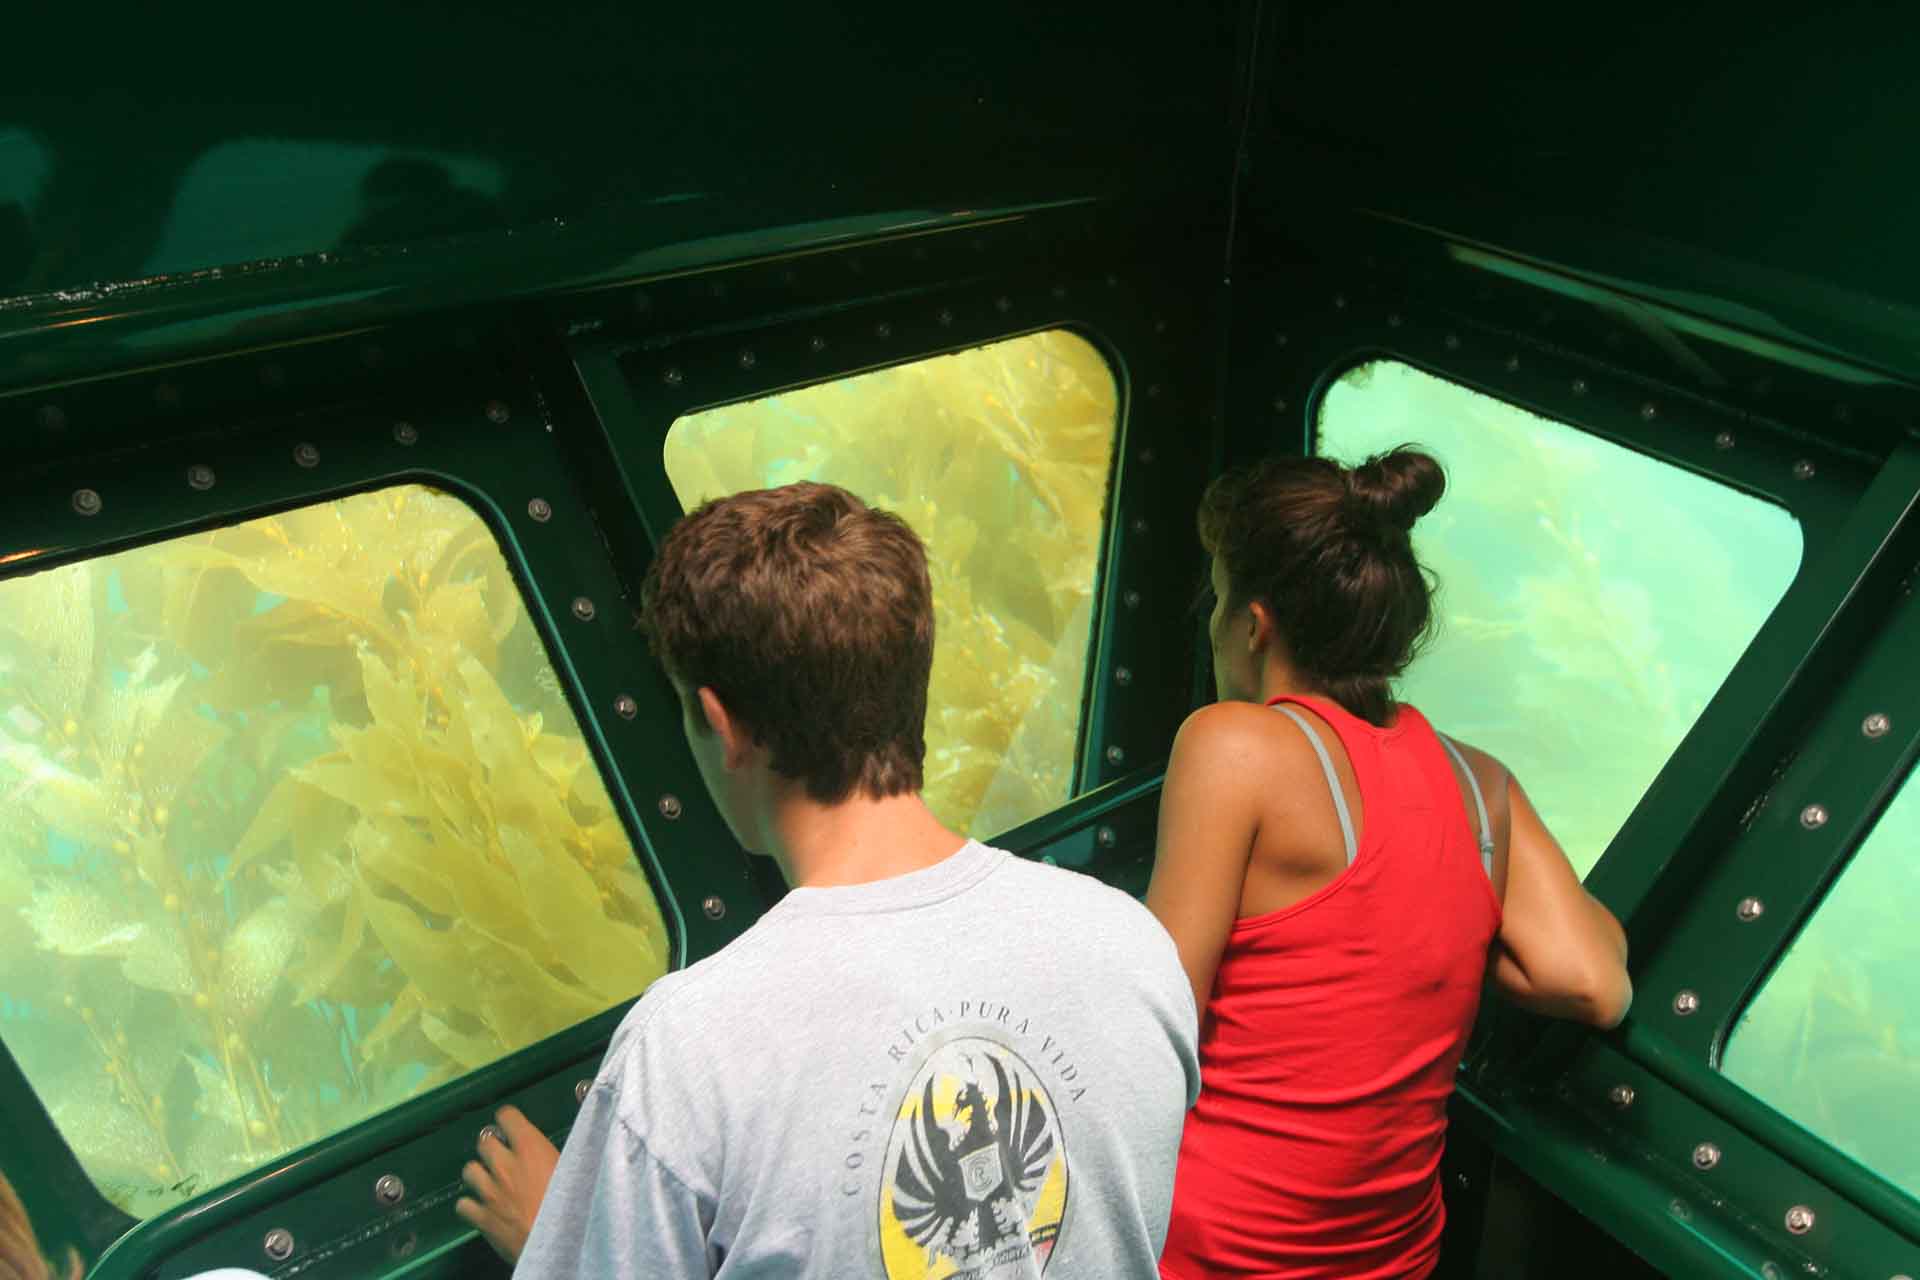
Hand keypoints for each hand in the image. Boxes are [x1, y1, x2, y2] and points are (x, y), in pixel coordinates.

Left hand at [455, 1105, 561, 1264]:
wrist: (559, 1243)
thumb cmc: (575, 1203)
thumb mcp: (576, 1167)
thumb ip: (564, 1149)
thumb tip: (568, 1135)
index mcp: (530, 1146)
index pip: (507, 1116)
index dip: (509, 1120)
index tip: (514, 1126)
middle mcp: (505, 1164)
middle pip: (485, 1142)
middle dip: (493, 1146)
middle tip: (504, 1156)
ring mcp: (489, 1191)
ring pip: (469, 1170)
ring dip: (479, 1173)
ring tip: (490, 1180)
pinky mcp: (481, 1217)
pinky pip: (463, 1204)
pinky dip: (470, 1204)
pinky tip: (481, 1207)